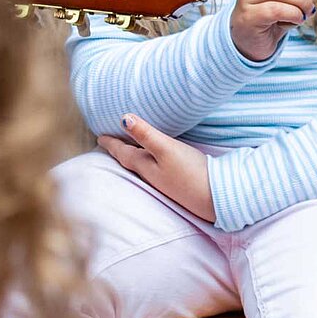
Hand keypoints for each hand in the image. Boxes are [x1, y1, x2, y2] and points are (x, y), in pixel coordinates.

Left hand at [98, 114, 216, 222]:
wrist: (217, 198)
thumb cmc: (190, 172)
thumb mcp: (166, 149)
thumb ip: (145, 134)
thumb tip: (123, 119)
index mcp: (144, 166)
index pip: (122, 152)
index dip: (111, 143)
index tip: (99, 137)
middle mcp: (150, 175)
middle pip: (129, 160)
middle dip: (119, 151)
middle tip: (109, 143)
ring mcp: (164, 181)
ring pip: (142, 165)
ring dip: (133, 156)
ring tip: (128, 149)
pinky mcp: (177, 183)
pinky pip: (156, 169)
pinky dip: (150, 161)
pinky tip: (157, 161)